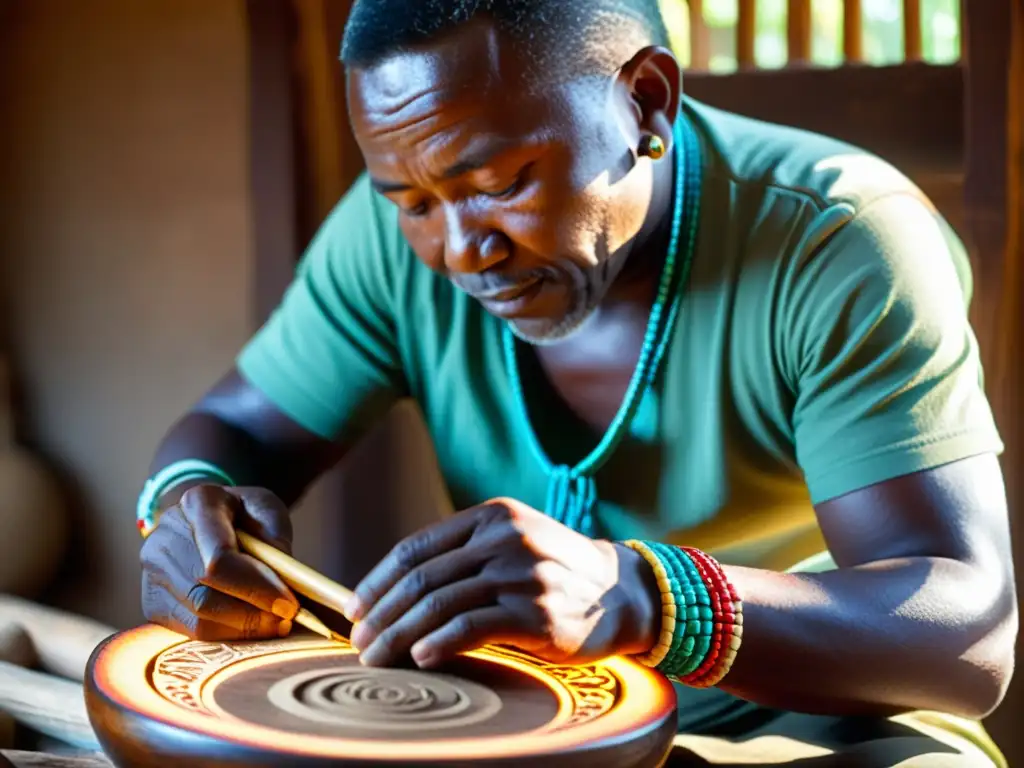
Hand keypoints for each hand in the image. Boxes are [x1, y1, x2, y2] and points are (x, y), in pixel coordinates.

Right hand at [140, 484, 299, 640]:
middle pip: (205, 592)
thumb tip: (282, 584)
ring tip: (273, 625)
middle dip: (251, 613)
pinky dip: (225, 635)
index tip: (289, 604)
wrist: (207, 520)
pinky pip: (189, 631)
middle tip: (286, 620)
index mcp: (198, 503)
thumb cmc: (243, 515)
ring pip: (197, 617)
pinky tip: (249, 628)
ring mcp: (152, 571)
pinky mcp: (152, 602)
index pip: (220, 557)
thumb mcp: (267, 511)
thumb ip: (276, 540)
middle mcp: (164, 536)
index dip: (255, 587)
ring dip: (241, 629)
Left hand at [345, 498, 659, 668]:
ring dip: (399, 634)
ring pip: (439, 604)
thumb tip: (398, 587)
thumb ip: (466, 552)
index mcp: (493, 516)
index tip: (356, 607)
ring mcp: (522, 575)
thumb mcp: (515, 541)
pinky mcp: (537, 614)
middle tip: (359, 641)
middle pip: (422, 578)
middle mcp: (506, 539)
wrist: (622, 592)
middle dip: (381, 613)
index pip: (417, 547)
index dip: (378, 579)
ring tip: (377, 657)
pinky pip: (472, 627)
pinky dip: (438, 643)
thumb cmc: (557, 571)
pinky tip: (420, 657)